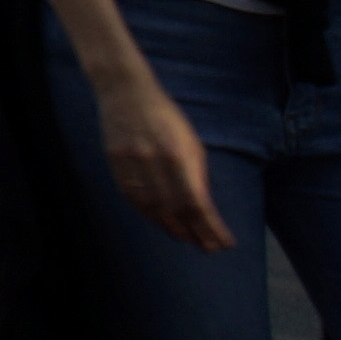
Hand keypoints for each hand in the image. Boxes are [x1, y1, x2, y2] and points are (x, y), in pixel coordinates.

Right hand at [95, 67, 231, 251]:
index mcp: (177, 154)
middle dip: (195, 233)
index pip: (196, 202)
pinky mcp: (115, 164)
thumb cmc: (166, 116)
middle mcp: (153, 161)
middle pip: (175, 210)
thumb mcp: (190, 141)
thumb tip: (204, 208)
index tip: (224, 242)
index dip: (211, 227)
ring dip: (173, 229)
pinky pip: (133, 199)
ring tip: (188, 240)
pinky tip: (161, 224)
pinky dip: (149, 216)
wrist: (125, 92)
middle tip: (208, 247)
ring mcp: (131, 163)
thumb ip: (196, 174)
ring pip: (153, 209)